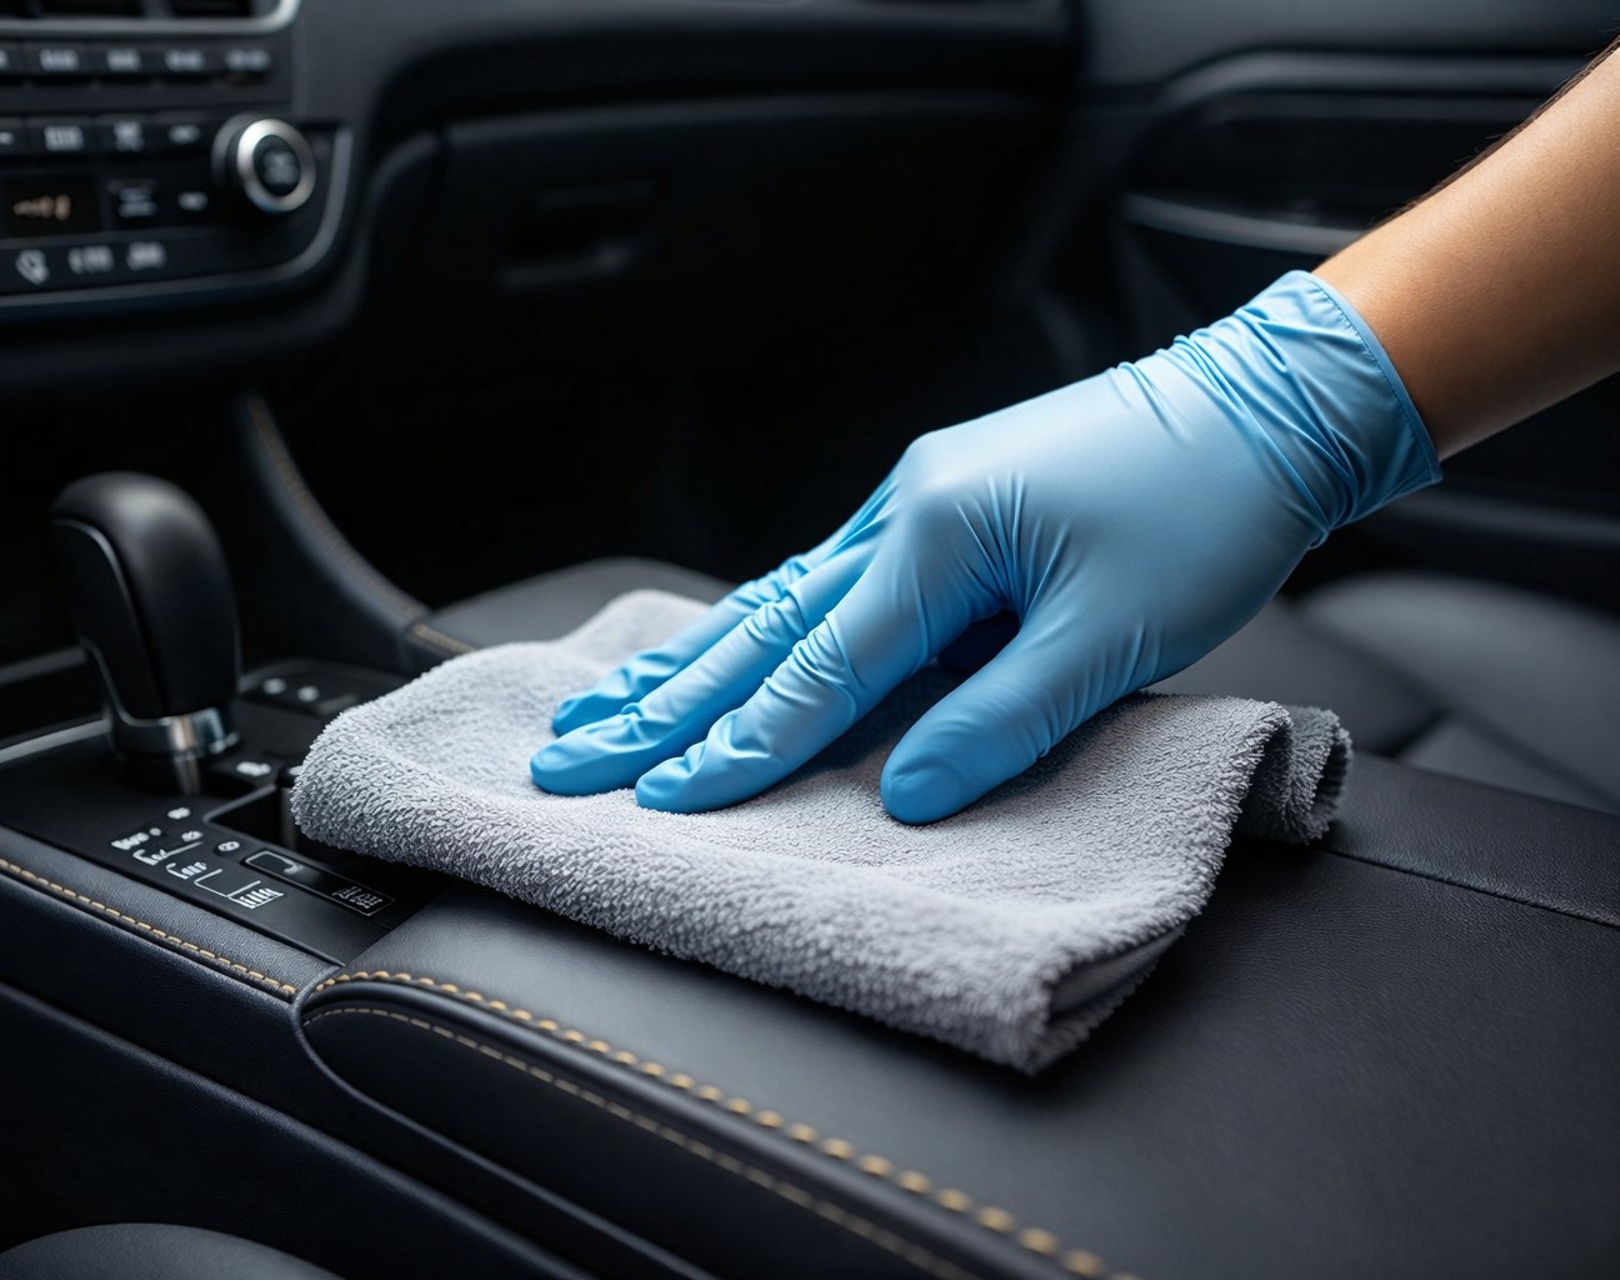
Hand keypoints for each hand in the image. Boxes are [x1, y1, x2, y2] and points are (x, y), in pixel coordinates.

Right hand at [531, 272, 1439, 821]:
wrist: (1269, 402)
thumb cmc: (1207, 508)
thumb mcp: (1116, 633)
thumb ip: (1003, 720)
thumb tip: (909, 798)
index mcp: (939, 536)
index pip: (820, 669)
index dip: (742, 744)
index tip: (663, 797)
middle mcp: (904, 510)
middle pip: (761, 628)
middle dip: (662, 703)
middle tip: (570, 752)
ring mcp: (915, 502)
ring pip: (778, 600)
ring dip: (689, 662)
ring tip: (608, 705)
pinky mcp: (941, 508)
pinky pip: (826, 582)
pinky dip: (760, 628)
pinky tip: (718, 652)